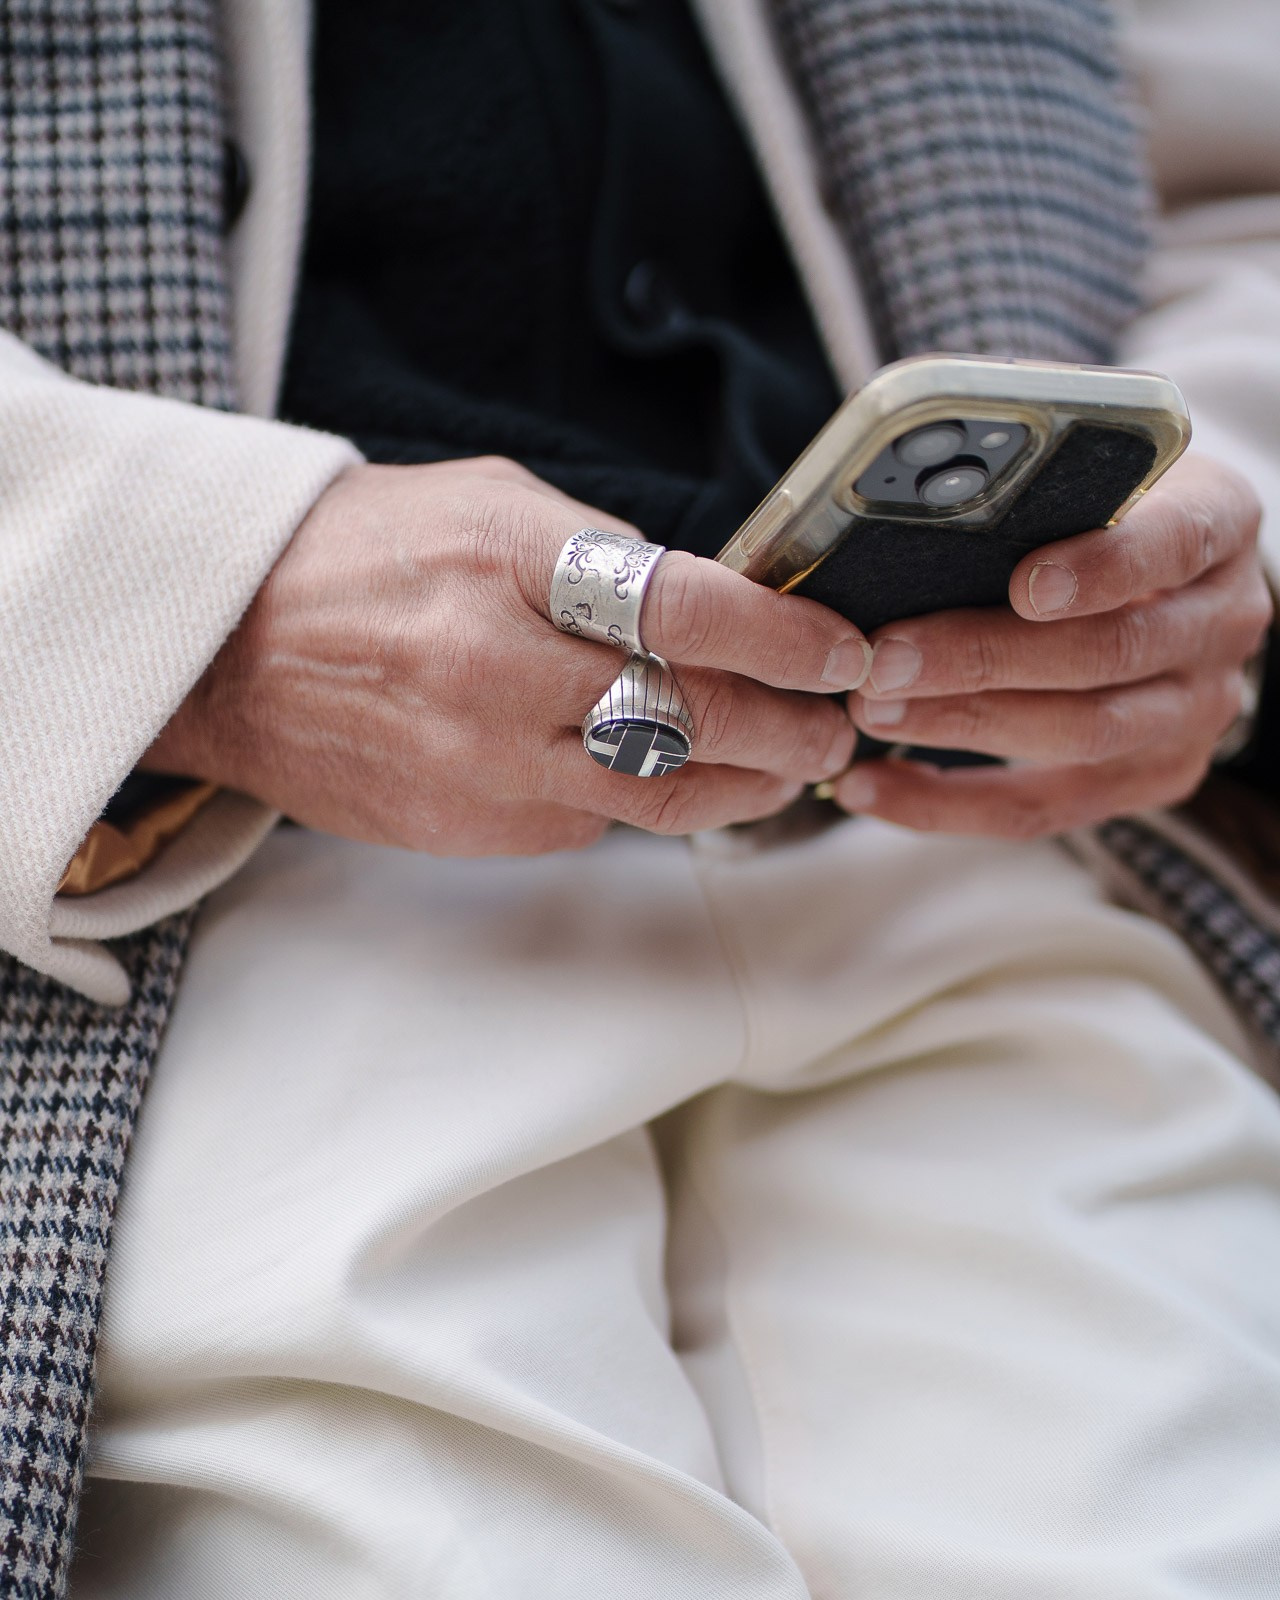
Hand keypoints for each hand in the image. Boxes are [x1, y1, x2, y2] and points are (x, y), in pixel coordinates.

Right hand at [145, 458, 865, 853]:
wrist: (231, 653)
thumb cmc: (362, 561)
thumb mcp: (485, 505)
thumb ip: (600, 549)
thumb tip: (714, 598)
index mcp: (507, 561)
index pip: (683, 605)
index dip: (785, 637)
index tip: (842, 651)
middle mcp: (497, 668)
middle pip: (690, 714)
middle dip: (792, 726)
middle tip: (839, 723)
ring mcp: (483, 761)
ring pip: (660, 795)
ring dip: (750, 786)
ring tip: (796, 769)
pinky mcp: (470, 826)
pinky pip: (595, 823)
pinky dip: (655, 803)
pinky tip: (690, 783)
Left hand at [833, 453, 1271, 836]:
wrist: (1175, 582)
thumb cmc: (1108, 512)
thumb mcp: (1101, 473)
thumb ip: (1039, 487)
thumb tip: (915, 505)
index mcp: (1218, 525)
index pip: (1174, 544)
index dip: (1101, 569)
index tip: (1024, 584)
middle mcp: (1221, 626)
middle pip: (1107, 654)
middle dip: (986, 659)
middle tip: (885, 658)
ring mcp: (1193, 713)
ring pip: (1078, 736)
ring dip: (959, 727)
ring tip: (870, 711)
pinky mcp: (1151, 779)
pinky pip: (1041, 808)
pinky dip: (945, 802)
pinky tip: (868, 784)